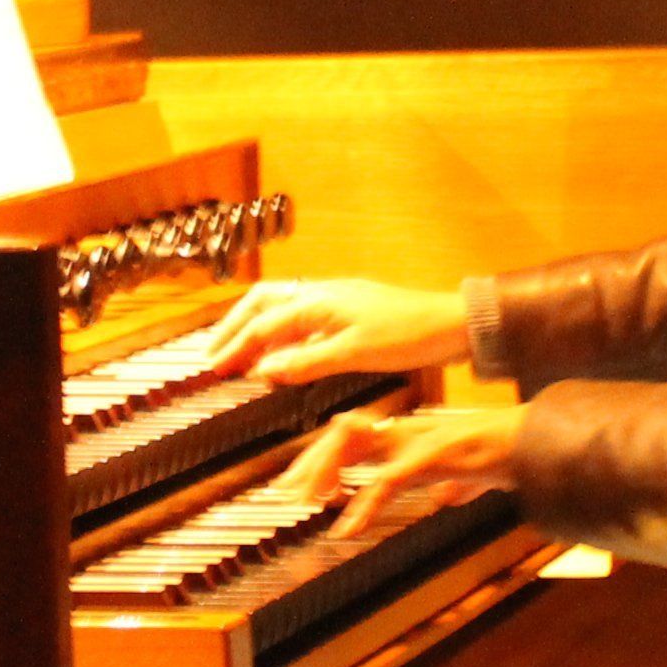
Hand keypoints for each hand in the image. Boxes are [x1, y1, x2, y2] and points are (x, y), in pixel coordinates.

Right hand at [201, 276, 471, 383]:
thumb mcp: (354, 354)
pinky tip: (283, 355)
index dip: (236, 346)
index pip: (263, 324)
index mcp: (318, 301)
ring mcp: (336, 301)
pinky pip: (303, 319)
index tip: (214, 366)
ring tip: (241, 355)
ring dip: (258, 330)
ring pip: (282, 308)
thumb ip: (306, 362)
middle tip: (216, 354)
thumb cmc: (409, 336)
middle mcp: (322, 295)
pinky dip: (283, 335)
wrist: (452, 325)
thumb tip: (264, 371)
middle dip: (235, 327)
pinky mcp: (350, 312)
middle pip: (263, 303)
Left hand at [286, 403, 523, 540]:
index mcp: (410, 433)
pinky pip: (388, 480)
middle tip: (288, 494)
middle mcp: (407, 430)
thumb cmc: (503, 457)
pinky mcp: (433, 457)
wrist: (535, 445)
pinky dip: (364, 505)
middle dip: (312, 462)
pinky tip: (348, 528)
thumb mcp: (468, 476)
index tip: (300, 483)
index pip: (353, 434)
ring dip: (326, 472)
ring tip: (309, 504)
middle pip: (344, 434)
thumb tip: (445, 497)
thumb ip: (451, 484)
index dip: (323, 456)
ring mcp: (418, 440)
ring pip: (356, 445)